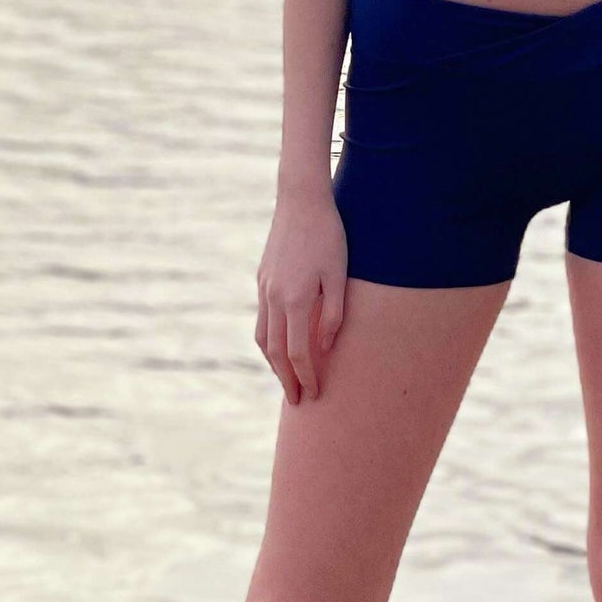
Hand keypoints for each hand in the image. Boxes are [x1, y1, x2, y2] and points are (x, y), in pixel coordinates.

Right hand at [255, 186, 349, 402]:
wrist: (301, 200)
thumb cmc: (329, 236)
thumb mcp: (340, 276)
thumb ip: (333, 315)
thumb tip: (325, 350)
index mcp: (296, 300)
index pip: (297, 353)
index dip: (306, 376)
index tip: (315, 394)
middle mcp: (274, 298)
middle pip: (274, 351)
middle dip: (285, 379)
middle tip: (297, 400)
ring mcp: (264, 288)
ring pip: (262, 336)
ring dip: (272, 362)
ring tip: (286, 378)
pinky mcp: (262, 278)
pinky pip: (261, 318)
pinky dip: (268, 339)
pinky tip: (280, 344)